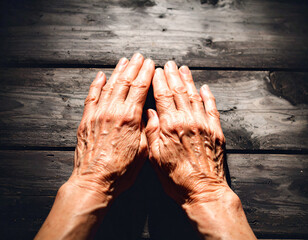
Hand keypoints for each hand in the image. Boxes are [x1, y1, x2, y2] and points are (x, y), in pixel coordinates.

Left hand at [36, 54, 154, 239]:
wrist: (94, 181)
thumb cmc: (121, 171)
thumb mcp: (143, 152)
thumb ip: (148, 129)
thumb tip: (151, 113)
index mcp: (130, 119)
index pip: (140, 88)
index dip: (146, 74)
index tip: (151, 63)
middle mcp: (113, 112)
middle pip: (125, 83)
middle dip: (134, 67)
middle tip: (139, 56)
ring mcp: (97, 114)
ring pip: (109, 86)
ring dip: (117, 72)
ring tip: (124, 60)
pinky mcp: (86, 120)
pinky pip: (91, 96)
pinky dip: (96, 84)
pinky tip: (101, 75)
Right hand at [145, 61, 255, 238]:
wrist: (203, 191)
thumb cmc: (176, 178)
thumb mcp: (155, 158)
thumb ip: (151, 132)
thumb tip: (149, 112)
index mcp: (170, 126)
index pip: (163, 97)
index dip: (159, 81)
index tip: (156, 71)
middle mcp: (188, 120)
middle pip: (178, 92)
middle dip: (173, 75)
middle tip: (169, 63)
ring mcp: (204, 124)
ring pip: (195, 96)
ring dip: (189, 81)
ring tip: (183, 68)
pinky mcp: (216, 131)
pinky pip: (212, 108)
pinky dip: (208, 96)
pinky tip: (205, 87)